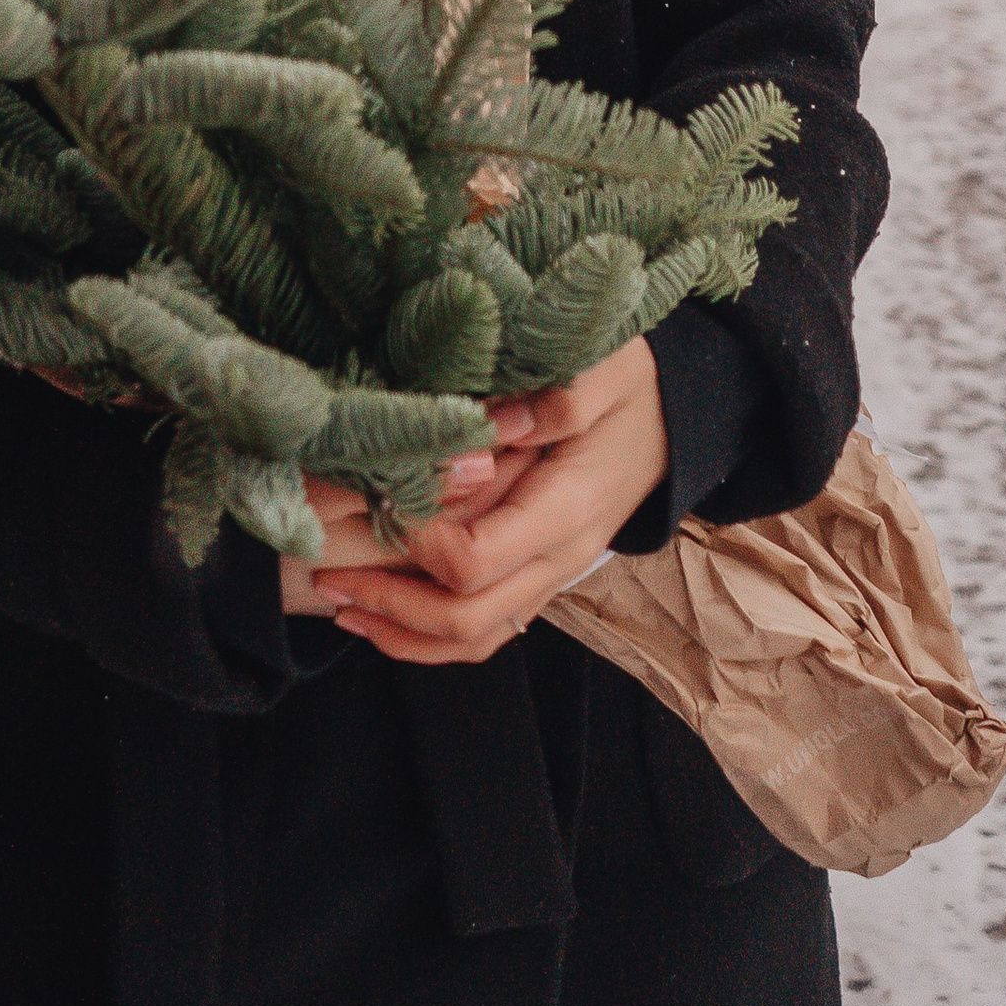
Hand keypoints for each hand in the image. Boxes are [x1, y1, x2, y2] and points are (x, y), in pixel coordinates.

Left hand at [280, 339, 667, 665]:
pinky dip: (425, 634)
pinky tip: (379, 611)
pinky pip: (482, 628)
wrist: (677, 420)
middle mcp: (557, 560)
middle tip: (328, 572)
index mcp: (567, 510)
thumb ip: (560, 397)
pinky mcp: (536, 575)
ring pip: (471, 638)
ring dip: (400, 630)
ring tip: (340, 601)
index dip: (419, 540)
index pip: (476, 559)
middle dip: (389, 603)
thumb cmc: (636, 387)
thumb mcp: (610, 367)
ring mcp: (548, 576)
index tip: (382, 499)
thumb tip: (494, 421)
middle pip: (465, 618)